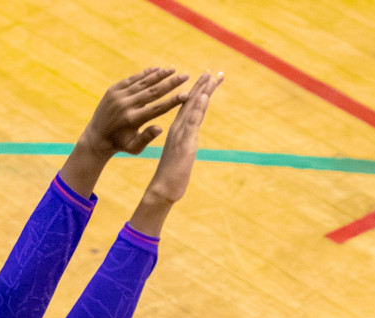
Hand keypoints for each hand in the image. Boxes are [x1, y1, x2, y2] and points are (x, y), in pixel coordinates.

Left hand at [81, 68, 189, 157]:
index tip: (187, 95)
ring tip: (174, 69)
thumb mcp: (134, 147)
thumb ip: (146, 138)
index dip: (173, 101)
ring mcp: (119, 95)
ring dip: (159, 75)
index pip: (157, 108)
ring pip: (143, 82)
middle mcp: (126, 105)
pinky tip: (157, 69)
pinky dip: (145, 74)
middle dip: (171, 83)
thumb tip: (160, 128)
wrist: (97, 136)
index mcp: (133, 120)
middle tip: (186, 76)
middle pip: (153, 92)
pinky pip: (132, 79)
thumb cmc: (121, 144)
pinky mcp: (114, 89)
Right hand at [142, 70, 222, 204]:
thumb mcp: (180, 156)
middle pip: (191, 103)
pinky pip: (192, 121)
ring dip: (202, 91)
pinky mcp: (185, 142)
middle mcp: (178, 128)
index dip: (198, 94)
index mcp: (177, 130)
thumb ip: (184, 146)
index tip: (205, 81)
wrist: (163, 189)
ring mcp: (181, 134)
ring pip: (192, 108)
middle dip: (202, 86)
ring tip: (209, 76)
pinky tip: (203, 95)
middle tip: (211, 72)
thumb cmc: (171, 176)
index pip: (189, 108)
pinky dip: (198, 107)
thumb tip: (188, 143)